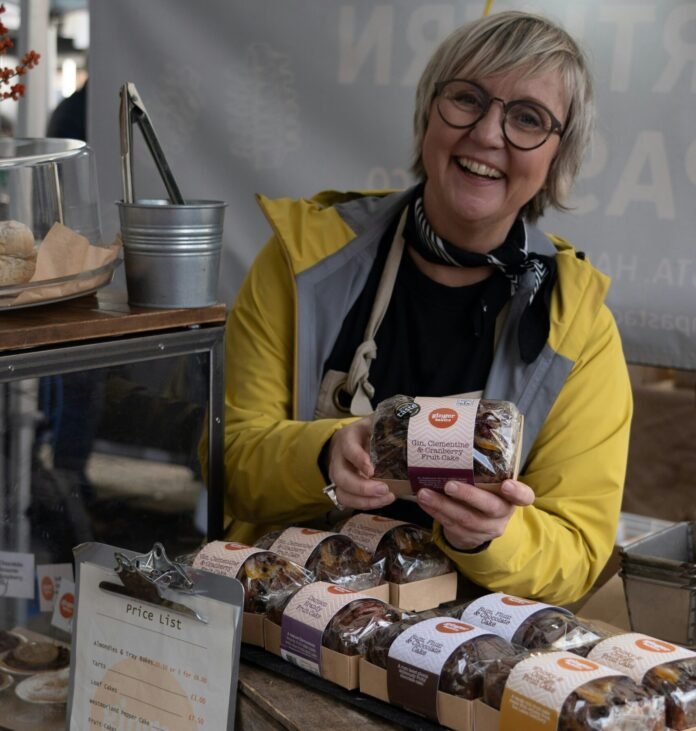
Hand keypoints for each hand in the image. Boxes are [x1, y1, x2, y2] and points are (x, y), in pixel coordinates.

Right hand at [326, 417, 394, 509]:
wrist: (352, 439)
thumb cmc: (368, 431)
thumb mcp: (376, 422)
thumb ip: (389, 422)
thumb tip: (414, 424)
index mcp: (348, 438)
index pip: (348, 448)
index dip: (358, 459)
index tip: (372, 470)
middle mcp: (339, 458)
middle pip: (341, 477)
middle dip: (362, 487)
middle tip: (384, 489)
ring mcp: (339, 475)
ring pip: (342, 493)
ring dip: (364, 500)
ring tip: (387, 498)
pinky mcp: (343, 488)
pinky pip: (349, 501)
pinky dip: (365, 504)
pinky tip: (383, 501)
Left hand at [416, 479, 534, 549]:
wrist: (480, 528)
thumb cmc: (484, 494)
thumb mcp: (490, 485)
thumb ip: (483, 471)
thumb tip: (455, 440)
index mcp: (511, 498)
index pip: (524, 496)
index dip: (517, 492)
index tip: (507, 484)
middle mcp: (502, 514)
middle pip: (489, 507)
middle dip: (468, 495)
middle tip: (449, 485)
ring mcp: (485, 529)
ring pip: (465, 518)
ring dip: (442, 505)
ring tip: (424, 493)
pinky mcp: (468, 537)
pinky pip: (450, 525)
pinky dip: (435, 512)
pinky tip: (424, 502)